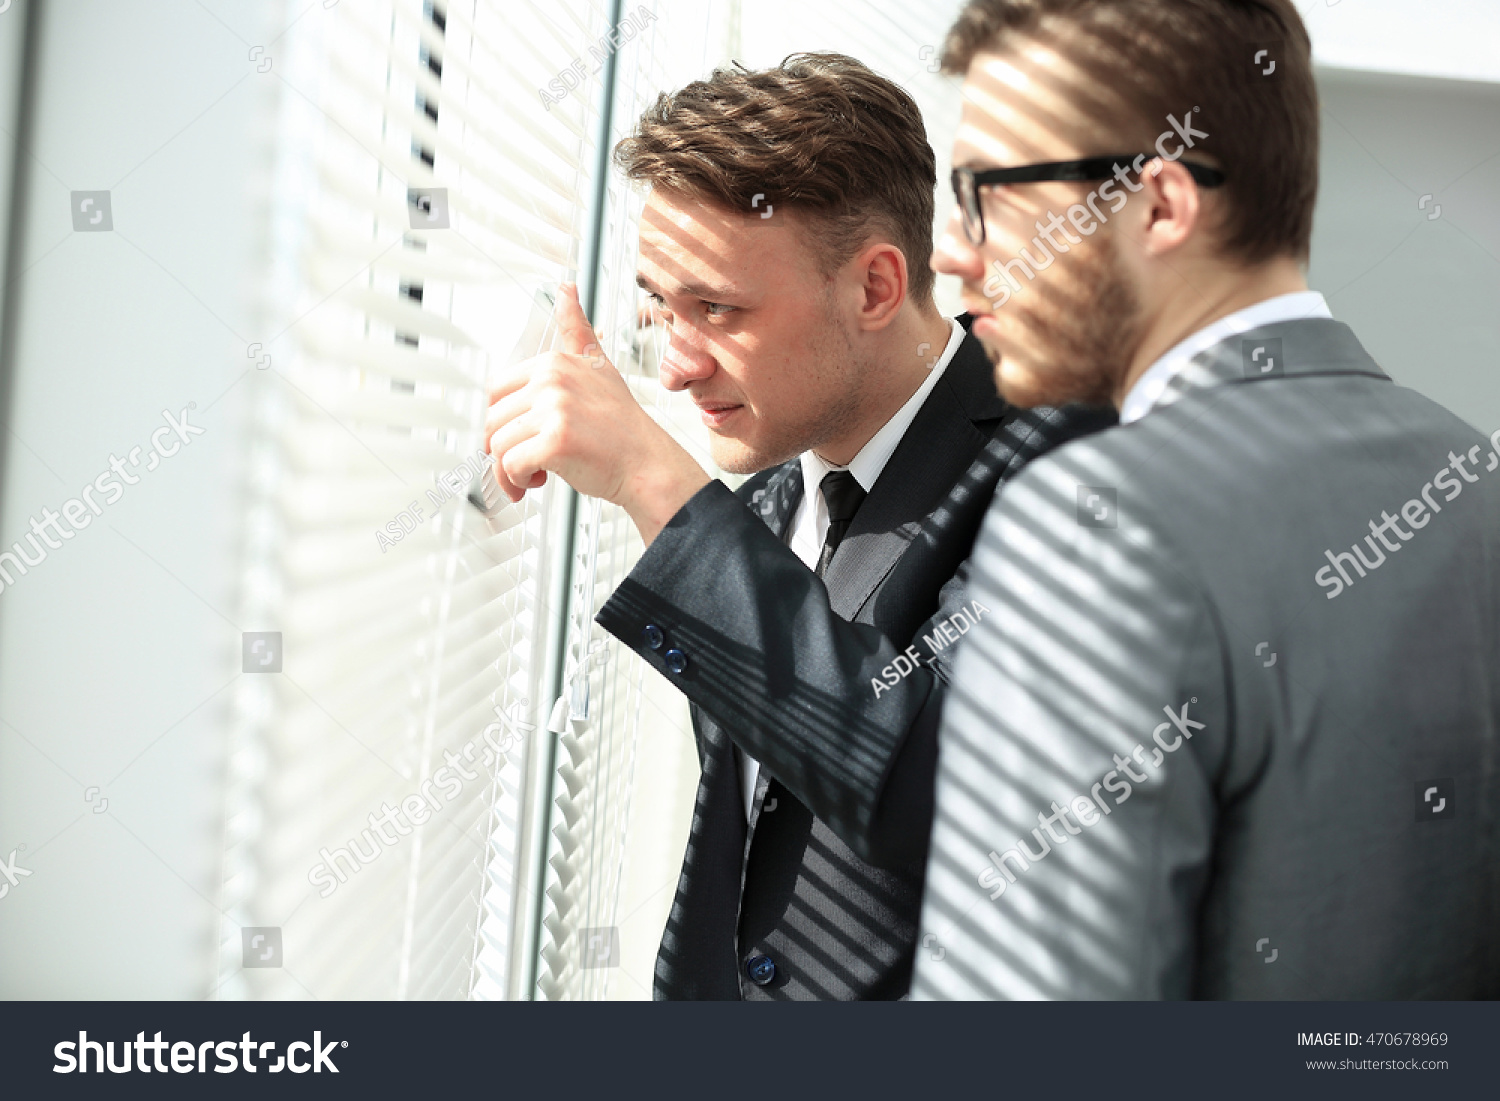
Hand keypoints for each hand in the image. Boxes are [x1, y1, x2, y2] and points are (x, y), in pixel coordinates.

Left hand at [485, 284, 709, 543]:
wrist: (648, 465)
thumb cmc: (622, 428)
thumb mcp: (599, 367)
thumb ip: (576, 329)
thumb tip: (566, 287)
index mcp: (553, 363)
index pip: (496, 392)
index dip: (506, 420)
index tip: (525, 434)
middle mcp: (552, 380)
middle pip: (493, 420)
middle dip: (504, 448)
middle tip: (530, 460)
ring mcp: (554, 409)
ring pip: (498, 445)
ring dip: (510, 470)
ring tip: (538, 473)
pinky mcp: (555, 441)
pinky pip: (511, 465)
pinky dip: (518, 482)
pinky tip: (540, 480)